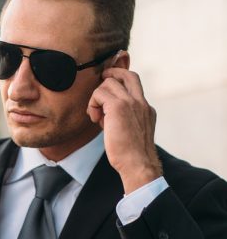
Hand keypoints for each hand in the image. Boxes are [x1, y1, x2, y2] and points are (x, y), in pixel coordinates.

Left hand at [87, 67, 162, 193]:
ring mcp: (131, 102)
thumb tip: (104, 115)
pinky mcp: (118, 107)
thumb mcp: (131, 133)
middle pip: (127, 74)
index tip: (107, 93)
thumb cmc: (131, 156)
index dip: (120, 82)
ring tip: (96, 116)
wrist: (138, 164)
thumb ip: (123, 120)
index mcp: (146, 108)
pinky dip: (93, 103)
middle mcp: (141, 102)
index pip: (135, 84)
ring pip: (109, 82)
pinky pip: (100, 93)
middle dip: (110, 75)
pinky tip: (94, 119)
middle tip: (99, 91)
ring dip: (97, 97)